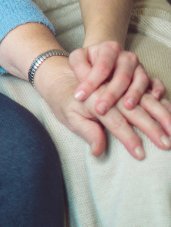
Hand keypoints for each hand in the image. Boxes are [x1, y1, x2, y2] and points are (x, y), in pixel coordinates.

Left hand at [35, 58, 170, 158]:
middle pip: (134, 107)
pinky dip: (163, 97)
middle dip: (151, 125)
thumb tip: (98, 151)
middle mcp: (109, 83)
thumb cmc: (68, 100)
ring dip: (161, 112)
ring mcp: (122, 76)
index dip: (127, 136)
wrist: (67, 73)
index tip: (140, 153)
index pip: (113, 118)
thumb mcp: (69, 115)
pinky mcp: (133, 74)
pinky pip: (153, 84)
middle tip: (166, 144)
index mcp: (92, 95)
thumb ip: (86, 131)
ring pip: (146, 94)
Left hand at [70, 41, 164, 113]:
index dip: (90, 82)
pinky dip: (157, 91)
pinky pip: (157, 84)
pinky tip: (153, 101)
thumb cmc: (89, 60)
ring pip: (141, 80)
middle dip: (111, 94)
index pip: (101, 66)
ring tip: (126, 107)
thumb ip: (78, 67)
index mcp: (109, 48)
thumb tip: (81, 87)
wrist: (104, 57)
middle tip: (100, 109)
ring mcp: (139, 67)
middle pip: (122, 75)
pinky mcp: (149, 78)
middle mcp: (127, 57)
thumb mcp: (78, 58)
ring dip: (134, 94)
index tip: (79, 97)